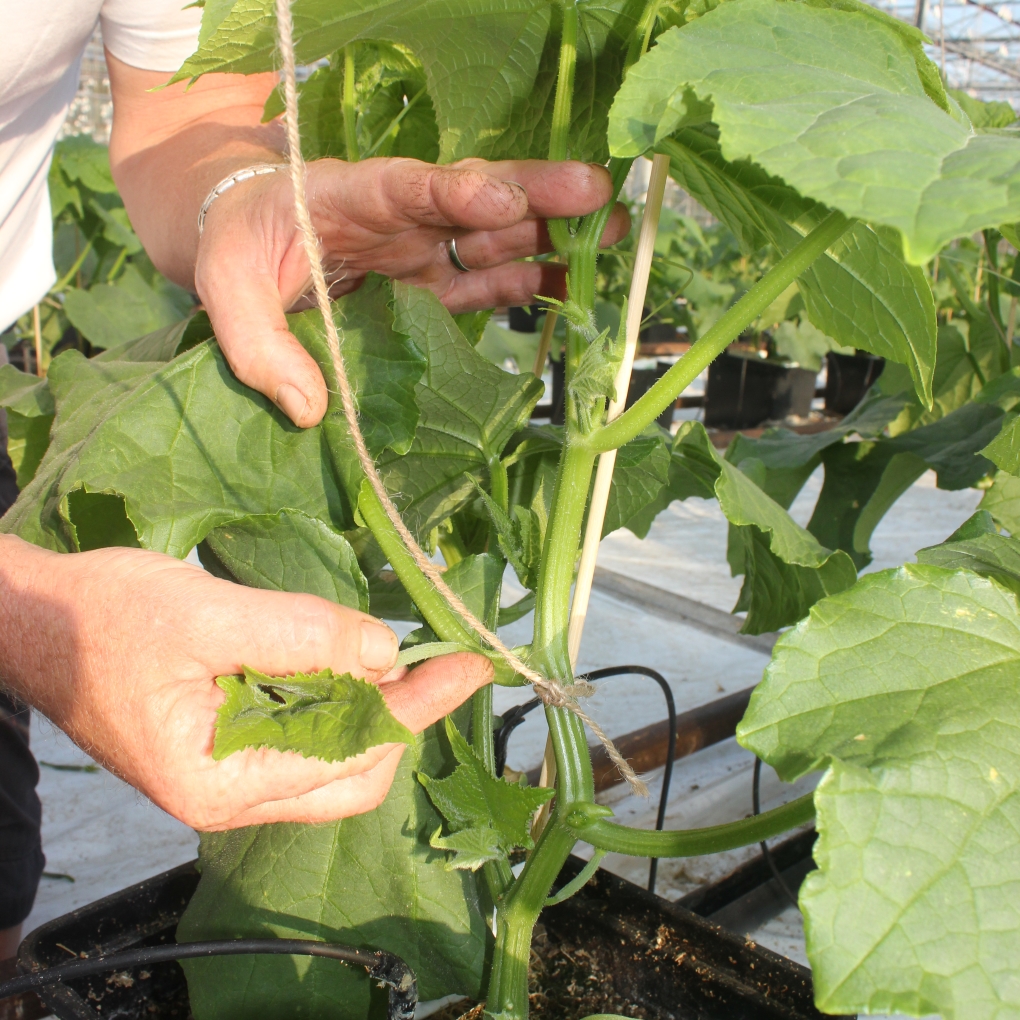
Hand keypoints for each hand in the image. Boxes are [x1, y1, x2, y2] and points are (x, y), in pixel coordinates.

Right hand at [0, 536, 491, 830]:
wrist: (34, 622)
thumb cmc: (103, 616)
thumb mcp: (204, 613)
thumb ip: (298, 634)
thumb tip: (385, 650)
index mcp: (220, 782)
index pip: (351, 755)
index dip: (419, 707)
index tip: (473, 666)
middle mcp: (230, 798)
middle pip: (352, 775)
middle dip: (404, 716)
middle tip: (444, 659)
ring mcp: (228, 778)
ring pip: (334, 761)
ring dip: (376, 709)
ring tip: (410, 658)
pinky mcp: (227, 750)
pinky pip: (306, 739)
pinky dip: (341, 702)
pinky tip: (354, 662)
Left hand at [195, 156, 629, 426]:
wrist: (243, 240)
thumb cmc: (235, 250)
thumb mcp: (224, 288)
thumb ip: (258, 344)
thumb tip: (308, 410)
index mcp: (345, 195)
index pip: (407, 186)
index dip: (455, 191)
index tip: (501, 199)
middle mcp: (397, 217)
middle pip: (472, 199)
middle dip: (532, 196)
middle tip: (595, 190)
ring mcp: (421, 250)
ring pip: (494, 237)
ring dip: (550, 238)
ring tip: (612, 234)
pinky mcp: (430, 285)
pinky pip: (486, 283)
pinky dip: (529, 284)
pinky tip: (571, 289)